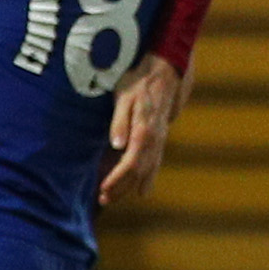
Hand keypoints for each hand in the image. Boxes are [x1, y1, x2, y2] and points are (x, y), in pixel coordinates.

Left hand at [97, 54, 189, 207]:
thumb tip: (116, 145)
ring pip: (148, 169)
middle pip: (138, 172)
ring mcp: (160, 139)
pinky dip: (148, 178)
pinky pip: (155, 162)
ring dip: (131, 186)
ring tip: (116, 198)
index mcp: (143, 132)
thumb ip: (120, 122)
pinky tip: (143, 190)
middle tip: (103, 199)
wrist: (165, 70)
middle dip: (121, 187)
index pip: (130, 165)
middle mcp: (154, 140)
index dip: (116, 180)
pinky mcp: (161, 136)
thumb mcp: (124, 97)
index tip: (103, 191)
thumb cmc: (139, 81)